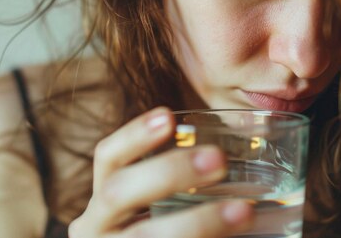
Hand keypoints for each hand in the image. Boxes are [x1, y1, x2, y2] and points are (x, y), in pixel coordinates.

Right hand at [68, 107, 253, 237]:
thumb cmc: (159, 232)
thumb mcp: (154, 209)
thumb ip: (180, 185)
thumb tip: (235, 159)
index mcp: (105, 199)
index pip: (108, 157)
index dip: (134, 135)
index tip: (169, 116)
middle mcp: (97, 225)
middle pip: (118, 191)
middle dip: (168, 172)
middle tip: (218, 160)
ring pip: (144, 236)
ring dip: (198, 222)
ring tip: (243, 211)